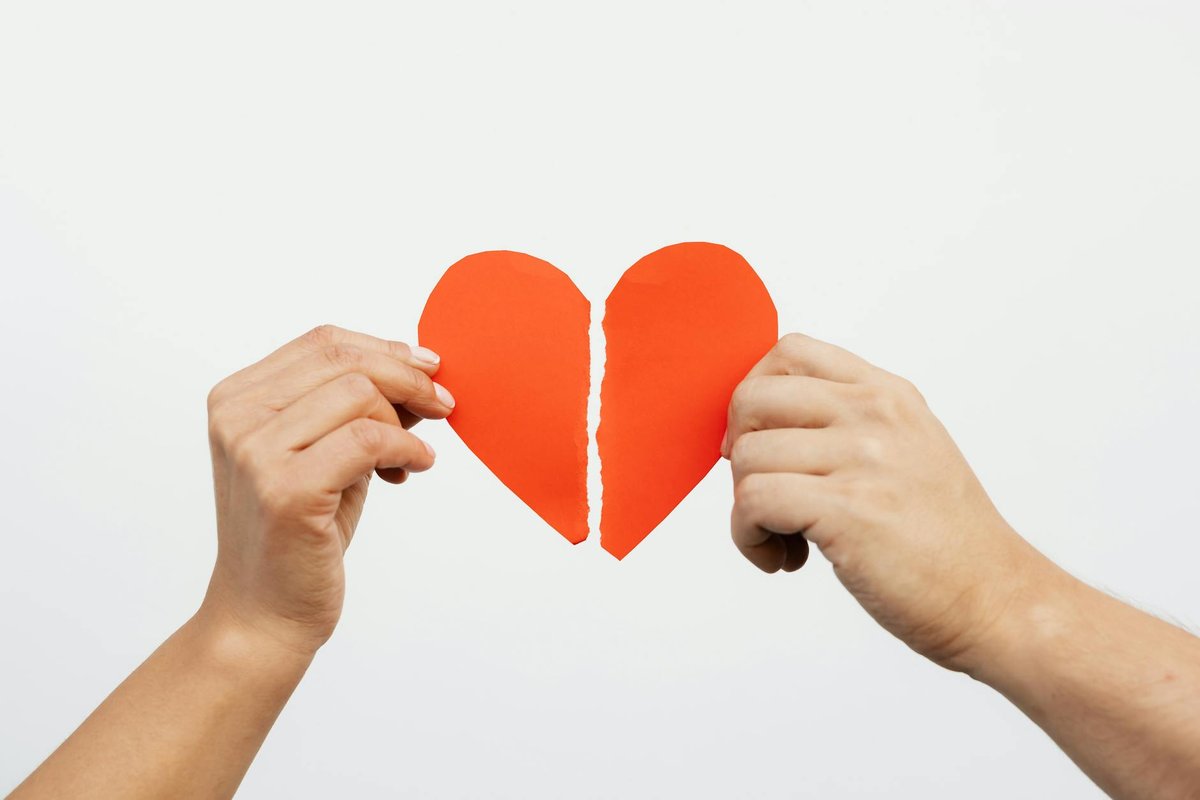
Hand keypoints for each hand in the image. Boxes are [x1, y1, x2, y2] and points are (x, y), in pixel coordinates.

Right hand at [201, 325, 453, 655]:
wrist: (264, 613)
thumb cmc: (301, 533)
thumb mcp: (324, 453)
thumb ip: (354, 407)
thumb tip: (421, 367)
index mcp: (236, 398)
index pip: (323, 342)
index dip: (385, 349)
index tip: (430, 369)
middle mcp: (237, 417)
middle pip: (343, 360)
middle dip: (408, 377)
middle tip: (443, 405)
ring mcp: (256, 452)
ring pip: (360, 395)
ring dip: (405, 422)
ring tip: (412, 457)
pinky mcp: (286, 489)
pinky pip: (368, 439)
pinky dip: (405, 449)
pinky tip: (413, 470)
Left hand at [724, 333, 1049, 670]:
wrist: (998, 601)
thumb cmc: (944, 542)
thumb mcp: (908, 452)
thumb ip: (848, 425)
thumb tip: (761, 426)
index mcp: (888, 395)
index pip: (790, 352)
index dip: (755, 397)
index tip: (761, 444)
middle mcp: (877, 414)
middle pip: (752, 398)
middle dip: (738, 453)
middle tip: (766, 497)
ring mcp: (866, 457)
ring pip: (746, 456)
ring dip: (745, 509)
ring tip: (786, 539)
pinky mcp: (849, 508)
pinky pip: (753, 502)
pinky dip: (749, 538)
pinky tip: (784, 559)